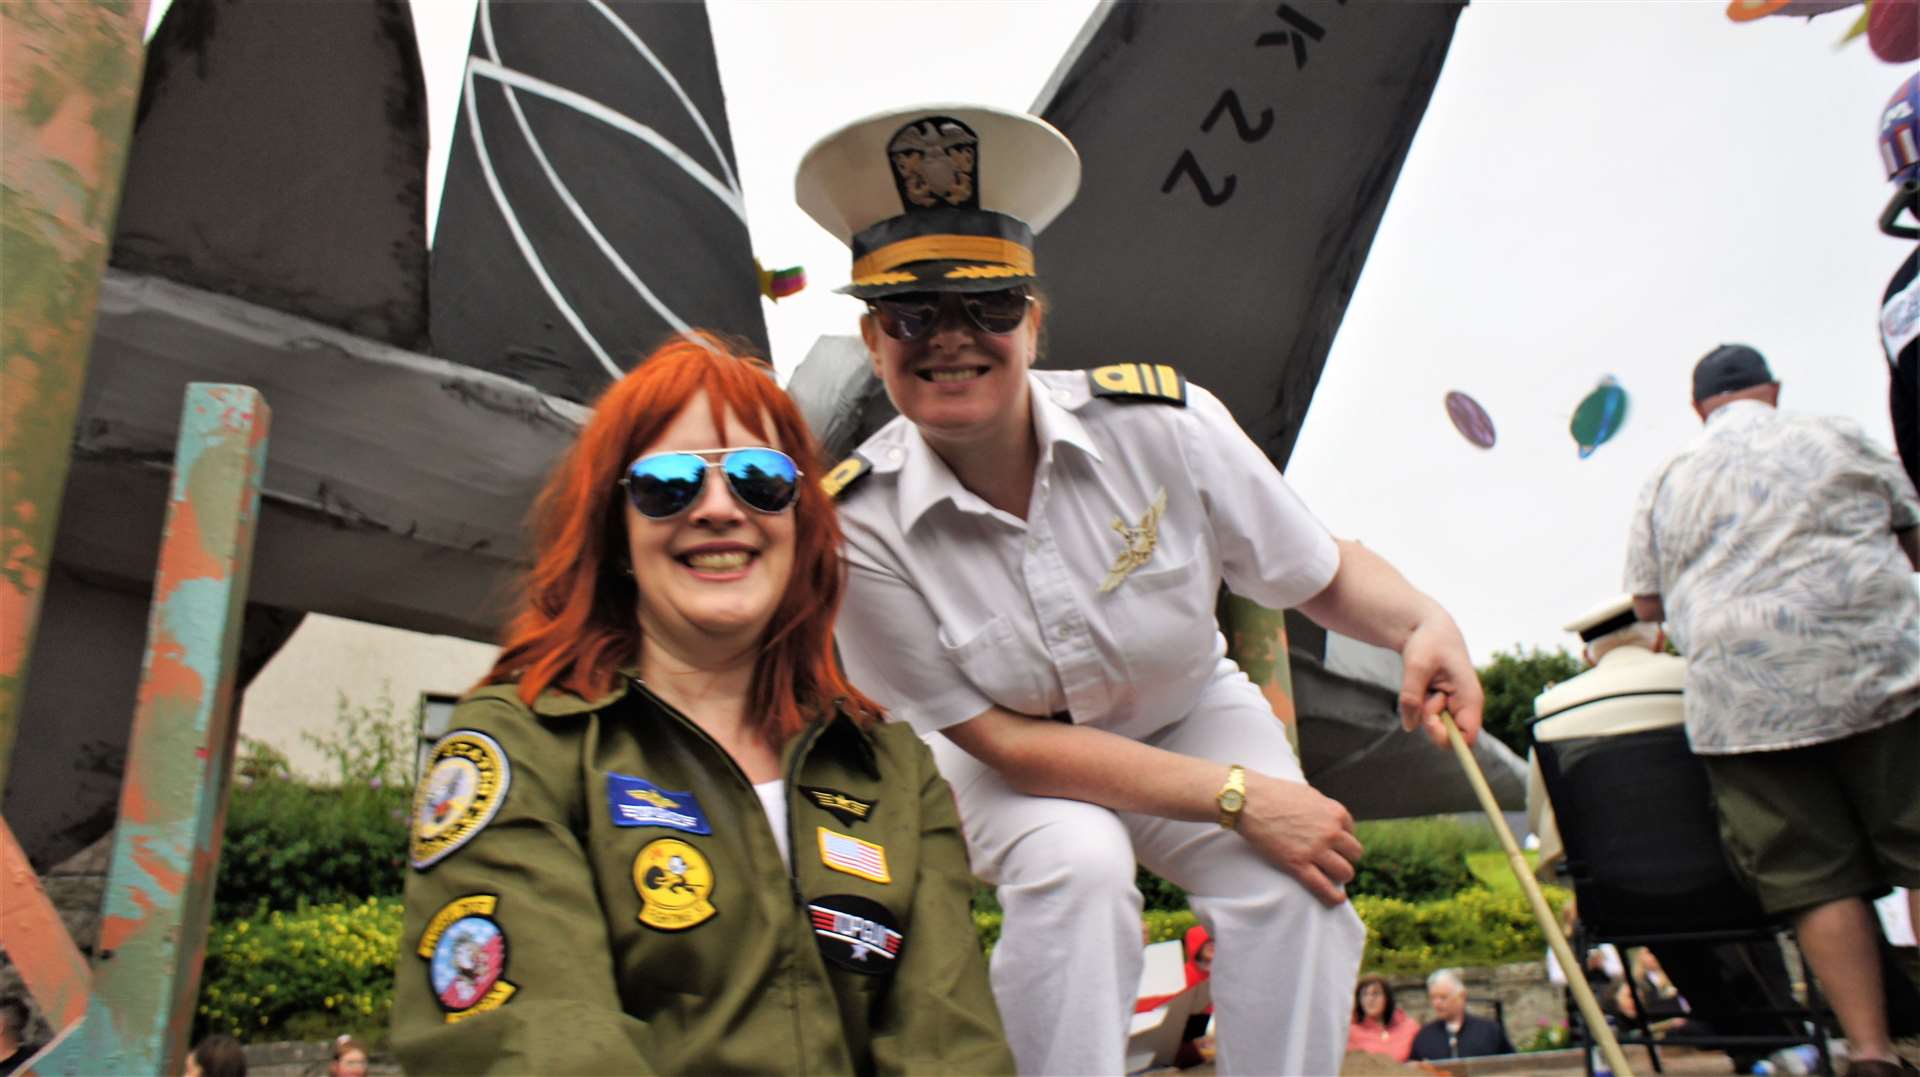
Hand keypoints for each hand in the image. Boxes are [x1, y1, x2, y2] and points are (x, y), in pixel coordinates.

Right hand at [1236, 770, 1362, 905]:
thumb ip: (1323, 809)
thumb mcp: (1308, 795)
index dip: (1341, 839)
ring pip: (1345, 872)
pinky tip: (1337, 900)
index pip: (1351, 832)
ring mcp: (1315, 849)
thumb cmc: (1274, 794)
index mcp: (1335, 812)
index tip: (1332, 844)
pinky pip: (1324, 887)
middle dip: (1345, 857)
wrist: (1248, 800)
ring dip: (1340, 875)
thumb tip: (1330, 821)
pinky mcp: (1298, 864)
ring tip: (1331, 876)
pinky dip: (1334, 897)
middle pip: (1354, 853)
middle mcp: (1331, 831)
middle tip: (1332, 860)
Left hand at [1398, 612, 1483, 748]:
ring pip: (1434, 726)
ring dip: (1422, 709)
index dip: (1447, 738)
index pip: (1468, 737)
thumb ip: (1411, 696)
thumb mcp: (1416, 665)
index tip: (1428, 721)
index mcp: (1470, 697)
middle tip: (1421, 697)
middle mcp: (1465, 706)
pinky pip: (1426, 716)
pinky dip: (1418, 704)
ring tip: (1424, 682)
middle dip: (1430, 722)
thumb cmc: (1428, 641)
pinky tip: (1422, 683)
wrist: (1428, 626)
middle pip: (1449, 736)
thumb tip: (1409, 727)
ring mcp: (1453, 706)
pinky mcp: (1441, 704)